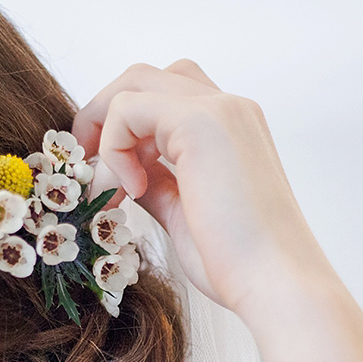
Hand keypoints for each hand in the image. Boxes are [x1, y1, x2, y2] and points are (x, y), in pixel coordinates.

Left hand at [72, 60, 321, 315]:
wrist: (275, 284)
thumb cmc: (238, 264)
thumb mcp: (184, 212)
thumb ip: (157, 183)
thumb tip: (122, 174)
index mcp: (232, 129)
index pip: (164, 97)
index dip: (125, 130)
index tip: (107, 177)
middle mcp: (229, 109)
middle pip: (144, 77)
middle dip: (103, 116)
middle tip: (87, 168)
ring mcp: (218, 110)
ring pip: (133, 83)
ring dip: (104, 129)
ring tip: (105, 185)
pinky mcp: (201, 121)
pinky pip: (127, 108)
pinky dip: (114, 146)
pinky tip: (131, 189)